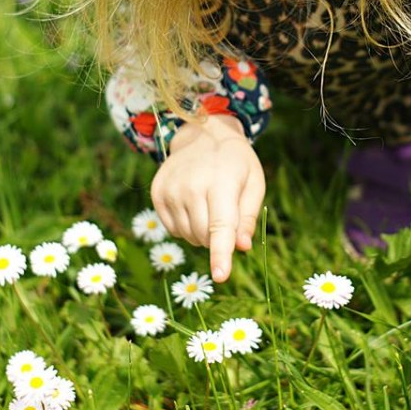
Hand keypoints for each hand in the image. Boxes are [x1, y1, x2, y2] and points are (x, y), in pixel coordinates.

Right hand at [150, 114, 265, 282]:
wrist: (202, 134)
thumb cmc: (235, 162)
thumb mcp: (253, 182)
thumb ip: (248, 216)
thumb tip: (242, 247)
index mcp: (221, 182)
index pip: (220, 226)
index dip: (221, 253)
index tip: (221, 276)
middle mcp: (191, 186)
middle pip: (203, 236)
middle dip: (216, 238)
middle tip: (225, 215)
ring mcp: (170, 190)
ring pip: (187, 235)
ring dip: (201, 233)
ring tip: (208, 205)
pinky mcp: (157, 193)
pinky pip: (172, 229)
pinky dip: (185, 225)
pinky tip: (192, 204)